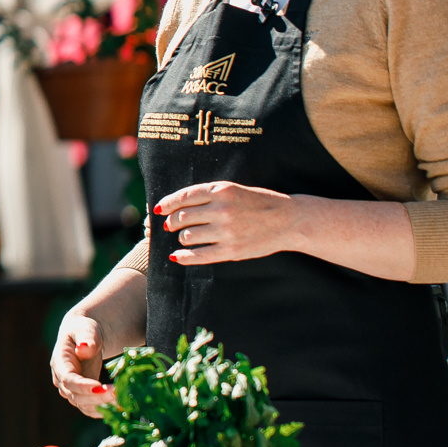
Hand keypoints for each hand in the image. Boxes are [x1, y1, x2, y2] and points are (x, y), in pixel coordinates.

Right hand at [51, 311, 112, 416]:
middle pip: (77, 396)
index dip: (83, 386)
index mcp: (60, 363)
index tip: (102, 387)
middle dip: (98, 398)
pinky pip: (92, 409)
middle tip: (119, 393)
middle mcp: (62, 380)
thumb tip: (84, 348)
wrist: (85, 338)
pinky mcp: (83, 397)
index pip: (68, 379)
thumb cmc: (84, 330)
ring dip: (103, 406)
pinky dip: (106, 409)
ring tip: (123, 400)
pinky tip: (121, 405)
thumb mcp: (86, 329)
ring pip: (85, 406)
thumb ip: (86, 337)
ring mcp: (72, 391)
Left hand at [155, 181, 301, 264]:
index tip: (158, 209)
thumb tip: (174, 206)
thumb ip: (207, 195)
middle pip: (181, 217)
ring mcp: (226, 231)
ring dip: (181, 238)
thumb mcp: (233, 189)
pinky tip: (177, 256)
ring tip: (185, 237)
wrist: (290, 220)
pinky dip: (184, 257)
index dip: (166, 204)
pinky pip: (199, 255)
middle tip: (171, 225)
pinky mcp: (232, 250)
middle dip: (172, 222)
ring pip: (187, 236)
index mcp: (221, 190)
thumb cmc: (259, 202)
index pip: (183, 197)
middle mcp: (221, 210)